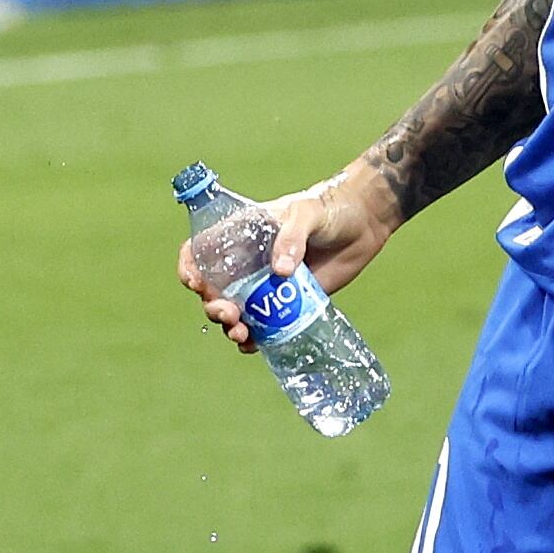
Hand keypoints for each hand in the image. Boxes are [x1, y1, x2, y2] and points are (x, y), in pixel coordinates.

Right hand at [181, 167, 401, 351]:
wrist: (364, 223)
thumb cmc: (330, 208)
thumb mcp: (307, 213)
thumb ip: (292, 237)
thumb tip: (280, 272)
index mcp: (242, 235)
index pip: (201, 250)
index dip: (189, 266)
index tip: (195, 282)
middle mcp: (247, 263)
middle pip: (213, 290)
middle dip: (213, 306)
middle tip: (229, 313)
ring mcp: (264, 286)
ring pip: (234, 313)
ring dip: (229, 327)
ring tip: (241, 332)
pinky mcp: (286, 304)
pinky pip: (261, 327)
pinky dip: (253, 339)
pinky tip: (254, 344)